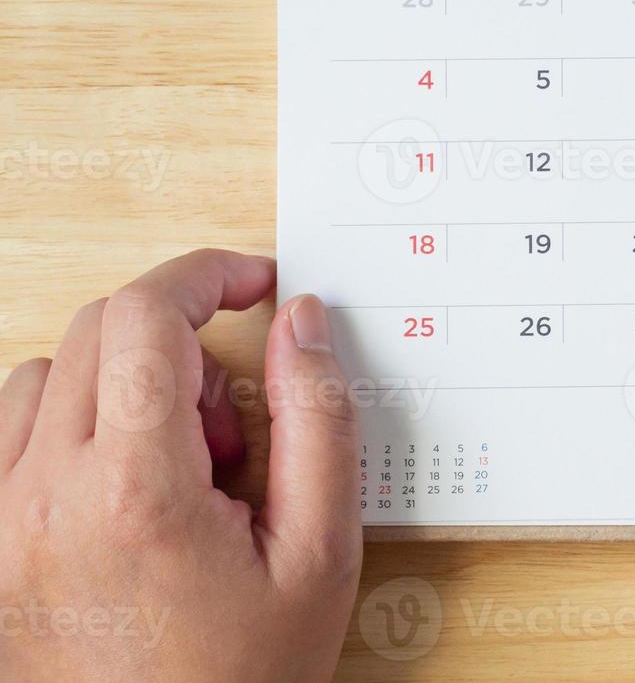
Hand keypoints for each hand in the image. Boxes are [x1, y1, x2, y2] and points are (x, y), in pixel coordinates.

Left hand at [0, 250, 361, 680]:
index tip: (254, 284)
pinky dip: (71, 422)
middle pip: (100, 329)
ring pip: (48, 372)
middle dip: (181, 335)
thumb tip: (303, 324)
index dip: (208, 275)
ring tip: (180, 463)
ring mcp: (1, 521)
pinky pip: (9, 430)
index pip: (147, 314)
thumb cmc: (240, 682)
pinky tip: (123, 480)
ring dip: (124, 382)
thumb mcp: (320, 554)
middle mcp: (45, 495)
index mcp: (136, 490)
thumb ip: (318, 421)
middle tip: (233, 415)